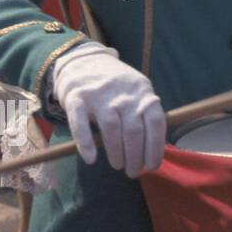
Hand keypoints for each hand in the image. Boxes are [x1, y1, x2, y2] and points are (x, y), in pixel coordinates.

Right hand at [51, 43, 166, 178]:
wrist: (82, 59)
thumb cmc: (114, 84)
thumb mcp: (137, 91)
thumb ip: (146, 114)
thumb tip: (155, 150)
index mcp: (143, 93)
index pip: (155, 124)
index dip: (155, 149)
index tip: (152, 167)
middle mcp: (123, 94)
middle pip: (133, 131)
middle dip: (135, 157)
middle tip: (133, 172)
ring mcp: (99, 95)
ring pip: (111, 129)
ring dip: (116, 153)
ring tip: (117, 166)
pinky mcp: (76, 98)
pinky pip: (81, 123)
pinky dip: (86, 143)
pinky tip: (90, 159)